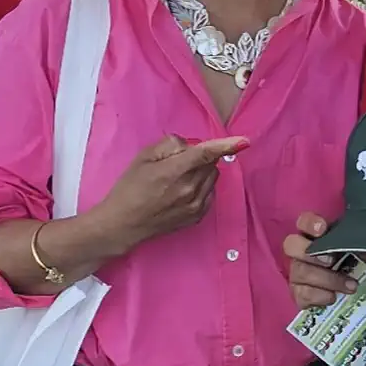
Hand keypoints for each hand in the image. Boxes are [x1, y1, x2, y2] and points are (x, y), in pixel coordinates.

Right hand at [92, 133, 247, 248]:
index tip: (243, 142)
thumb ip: (170, 145)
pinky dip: (202, 186)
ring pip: (212, 178)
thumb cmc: (129, 189)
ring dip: (202, 172)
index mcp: (174, 172)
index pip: (206, 154)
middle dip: (200, 157)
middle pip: (211, 163)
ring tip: (178, 178)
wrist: (122, 224)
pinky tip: (183, 190)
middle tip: (179, 162)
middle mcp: (189, 189)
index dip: (226, 146)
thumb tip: (190, 145)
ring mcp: (195, 205)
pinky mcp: (197, 216)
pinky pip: (210, 193)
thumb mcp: (143, 158)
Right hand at [285, 210, 359, 308]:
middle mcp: (303, 251)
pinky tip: (333, 298)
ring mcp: (299, 274)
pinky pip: (301, 295)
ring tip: (350, 286)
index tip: (322, 229)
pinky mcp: (301, 295)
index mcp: (318, 234)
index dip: (309, 223)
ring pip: (299, 273)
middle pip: (291, 246)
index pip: (303, 221)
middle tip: (331, 261)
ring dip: (326, 280)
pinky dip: (318, 297)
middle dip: (310, 253)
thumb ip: (362, 236)